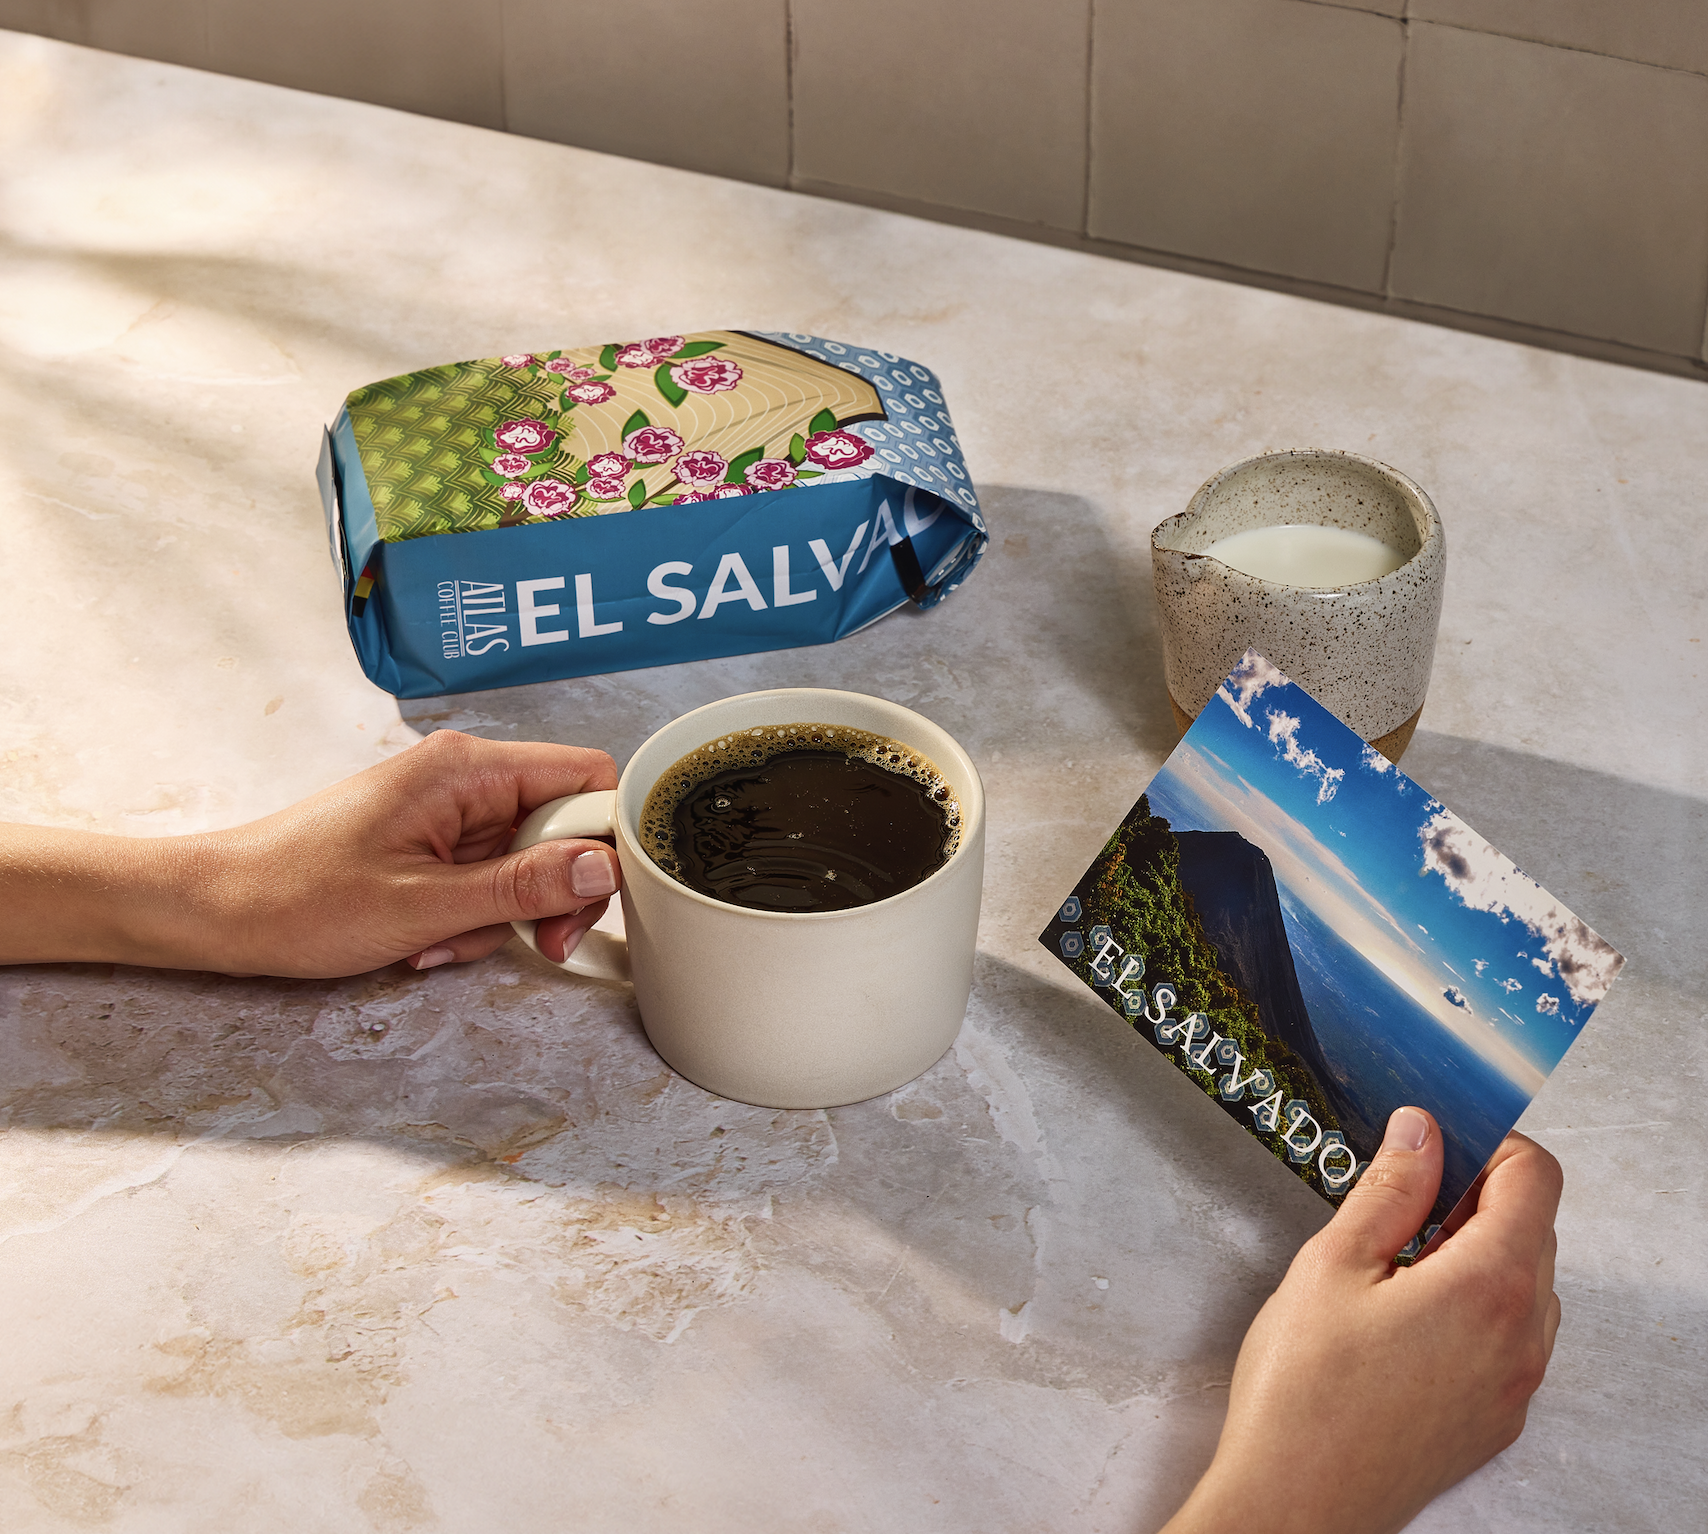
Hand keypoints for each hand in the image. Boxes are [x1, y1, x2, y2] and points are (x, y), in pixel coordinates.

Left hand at [0, 731, 620, 976]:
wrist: (216, 910)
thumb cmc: (298, 898)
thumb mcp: (425, 904)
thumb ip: (522, 885)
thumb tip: (604, 868)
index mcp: (468, 769)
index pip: (588, 777)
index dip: (606, 837)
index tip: (587, 897)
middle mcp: (464, 777)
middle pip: (564, 825)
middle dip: (553, 891)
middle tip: (541, 942)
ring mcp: (447, 809)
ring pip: (526, 861)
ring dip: (502, 914)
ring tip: (443, 943)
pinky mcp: (431, 841)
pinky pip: (485, 876)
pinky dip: (471, 915)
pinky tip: (426, 940)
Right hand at [1162, 1109, 1562, 1533]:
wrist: (1297, 1502)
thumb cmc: (1305, 1391)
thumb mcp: (1333, 1265)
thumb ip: (1388, 1191)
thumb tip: (1421, 1132)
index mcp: (1489, 1286)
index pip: (1535, 1179)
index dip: (1490, 1143)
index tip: (1439, 1141)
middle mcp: (1523, 1338)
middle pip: (1533, 1229)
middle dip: (1475, 1197)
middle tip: (1400, 1198)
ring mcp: (1515, 1385)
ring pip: (1525, 1285)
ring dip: (1476, 1253)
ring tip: (1393, 1265)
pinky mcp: (1496, 1419)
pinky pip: (1509, 1338)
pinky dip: (1473, 1306)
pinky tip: (1402, 1318)